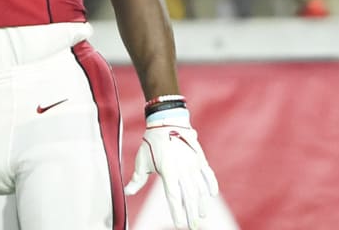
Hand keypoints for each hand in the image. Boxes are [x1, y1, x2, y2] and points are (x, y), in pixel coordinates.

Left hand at [125, 113, 218, 229]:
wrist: (167, 120)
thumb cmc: (151, 142)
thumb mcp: (141, 160)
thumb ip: (137, 179)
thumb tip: (127, 193)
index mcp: (168, 170)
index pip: (174, 196)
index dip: (177, 211)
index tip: (179, 224)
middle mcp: (183, 169)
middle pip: (189, 196)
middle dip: (191, 213)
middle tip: (192, 226)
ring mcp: (193, 163)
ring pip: (200, 188)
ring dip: (201, 203)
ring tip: (201, 215)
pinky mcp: (200, 158)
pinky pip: (208, 174)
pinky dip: (211, 185)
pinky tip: (211, 195)